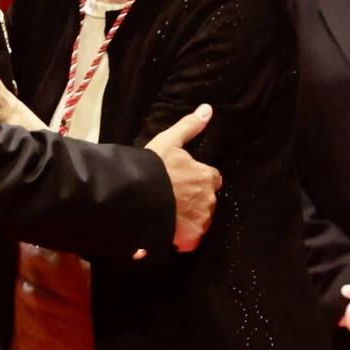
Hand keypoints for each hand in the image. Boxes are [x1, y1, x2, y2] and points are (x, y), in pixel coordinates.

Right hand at [143, 105, 219, 253]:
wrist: (137, 198)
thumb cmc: (154, 168)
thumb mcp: (170, 142)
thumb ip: (190, 127)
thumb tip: (208, 109)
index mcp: (207, 177)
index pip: (212, 179)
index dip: (198, 180)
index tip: (184, 181)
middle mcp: (209, 201)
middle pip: (207, 201)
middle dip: (194, 201)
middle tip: (173, 198)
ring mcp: (200, 222)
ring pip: (200, 221)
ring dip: (189, 219)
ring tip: (168, 215)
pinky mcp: (190, 240)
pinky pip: (190, 240)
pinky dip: (182, 238)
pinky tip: (168, 231)